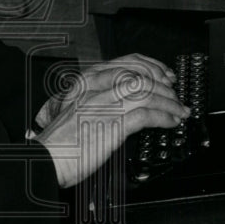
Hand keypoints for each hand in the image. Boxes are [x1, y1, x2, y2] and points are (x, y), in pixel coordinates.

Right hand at [32, 54, 188, 187]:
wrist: (45, 160)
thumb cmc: (61, 141)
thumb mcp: (79, 111)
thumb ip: (100, 100)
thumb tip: (129, 101)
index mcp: (86, 81)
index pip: (127, 63)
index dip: (152, 67)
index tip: (165, 76)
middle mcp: (95, 88)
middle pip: (140, 76)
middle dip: (165, 86)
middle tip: (177, 97)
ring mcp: (103, 105)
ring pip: (146, 93)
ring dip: (169, 102)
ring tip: (179, 111)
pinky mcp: (111, 125)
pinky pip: (145, 114)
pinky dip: (164, 117)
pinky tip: (171, 122)